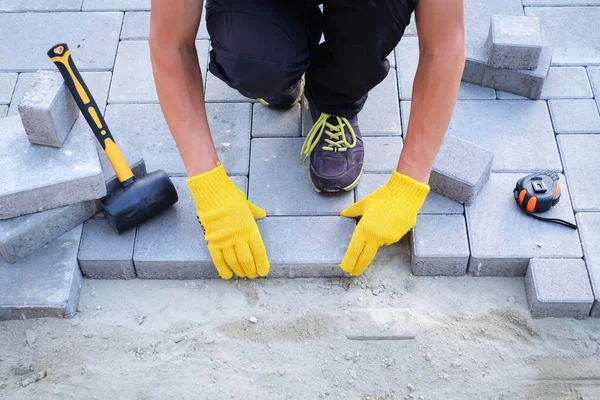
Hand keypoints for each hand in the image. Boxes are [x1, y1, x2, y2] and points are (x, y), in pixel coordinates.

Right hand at [187, 164, 269, 278]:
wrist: (212, 192)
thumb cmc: (230, 196)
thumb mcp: (247, 204)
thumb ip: (255, 212)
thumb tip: (262, 214)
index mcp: (250, 228)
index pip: (259, 251)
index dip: (262, 264)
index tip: (263, 271)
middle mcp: (239, 237)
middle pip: (247, 260)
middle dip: (251, 270)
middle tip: (252, 275)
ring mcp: (225, 240)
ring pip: (234, 262)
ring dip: (239, 271)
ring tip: (242, 275)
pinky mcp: (212, 241)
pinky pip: (218, 259)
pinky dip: (223, 269)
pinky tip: (227, 275)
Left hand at [340, 171, 429, 275]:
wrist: (406, 194)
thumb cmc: (383, 197)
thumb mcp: (364, 203)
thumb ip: (352, 211)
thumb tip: (343, 214)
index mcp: (364, 228)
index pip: (354, 250)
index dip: (349, 261)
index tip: (345, 268)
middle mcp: (376, 237)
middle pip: (365, 257)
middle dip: (358, 266)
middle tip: (353, 272)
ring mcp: (388, 238)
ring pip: (378, 244)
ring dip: (376, 239)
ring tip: (381, 221)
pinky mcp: (399, 237)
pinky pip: (388, 239)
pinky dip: (386, 234)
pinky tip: (390, 221)